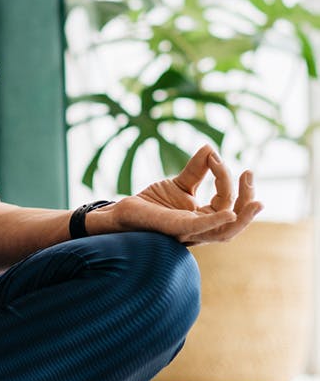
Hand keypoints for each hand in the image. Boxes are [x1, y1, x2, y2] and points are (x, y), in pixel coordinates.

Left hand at [111, 144, 261, 245]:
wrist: (123, 212)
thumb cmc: (153, 203)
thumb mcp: (180, 183)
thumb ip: (197, 169)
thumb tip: (210, 147)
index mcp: (205, 218)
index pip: (226, 200)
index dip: (225, 177)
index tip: (215, 155)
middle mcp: (202, 229)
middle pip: (234, 221)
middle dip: (247, 199)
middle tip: (250, 173)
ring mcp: (190, 232)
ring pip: (225, 232)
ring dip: (243, 218)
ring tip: (257, 201)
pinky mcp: (175, 230)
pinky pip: (201, 229)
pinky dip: (216, 222)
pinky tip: (229, 214)